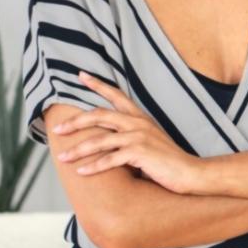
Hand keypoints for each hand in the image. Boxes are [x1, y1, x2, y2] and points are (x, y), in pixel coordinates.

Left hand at [50, 71, 204, 192]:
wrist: (190, 173)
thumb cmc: (168, 160)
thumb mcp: (149, 140)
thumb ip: (131, 135)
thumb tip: (108, 138)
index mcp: (140, 118)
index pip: (117, 95)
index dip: (98, 84)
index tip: (80, 75)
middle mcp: (138, 123)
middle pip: (99, 115)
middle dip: (75, 122)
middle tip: (58, 129)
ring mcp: (138, 137)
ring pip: (99, 140)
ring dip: (78, 149)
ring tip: (62, 157)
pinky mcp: (139, 153)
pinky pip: (109, 160)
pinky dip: (93, 166)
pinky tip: (81, 171)